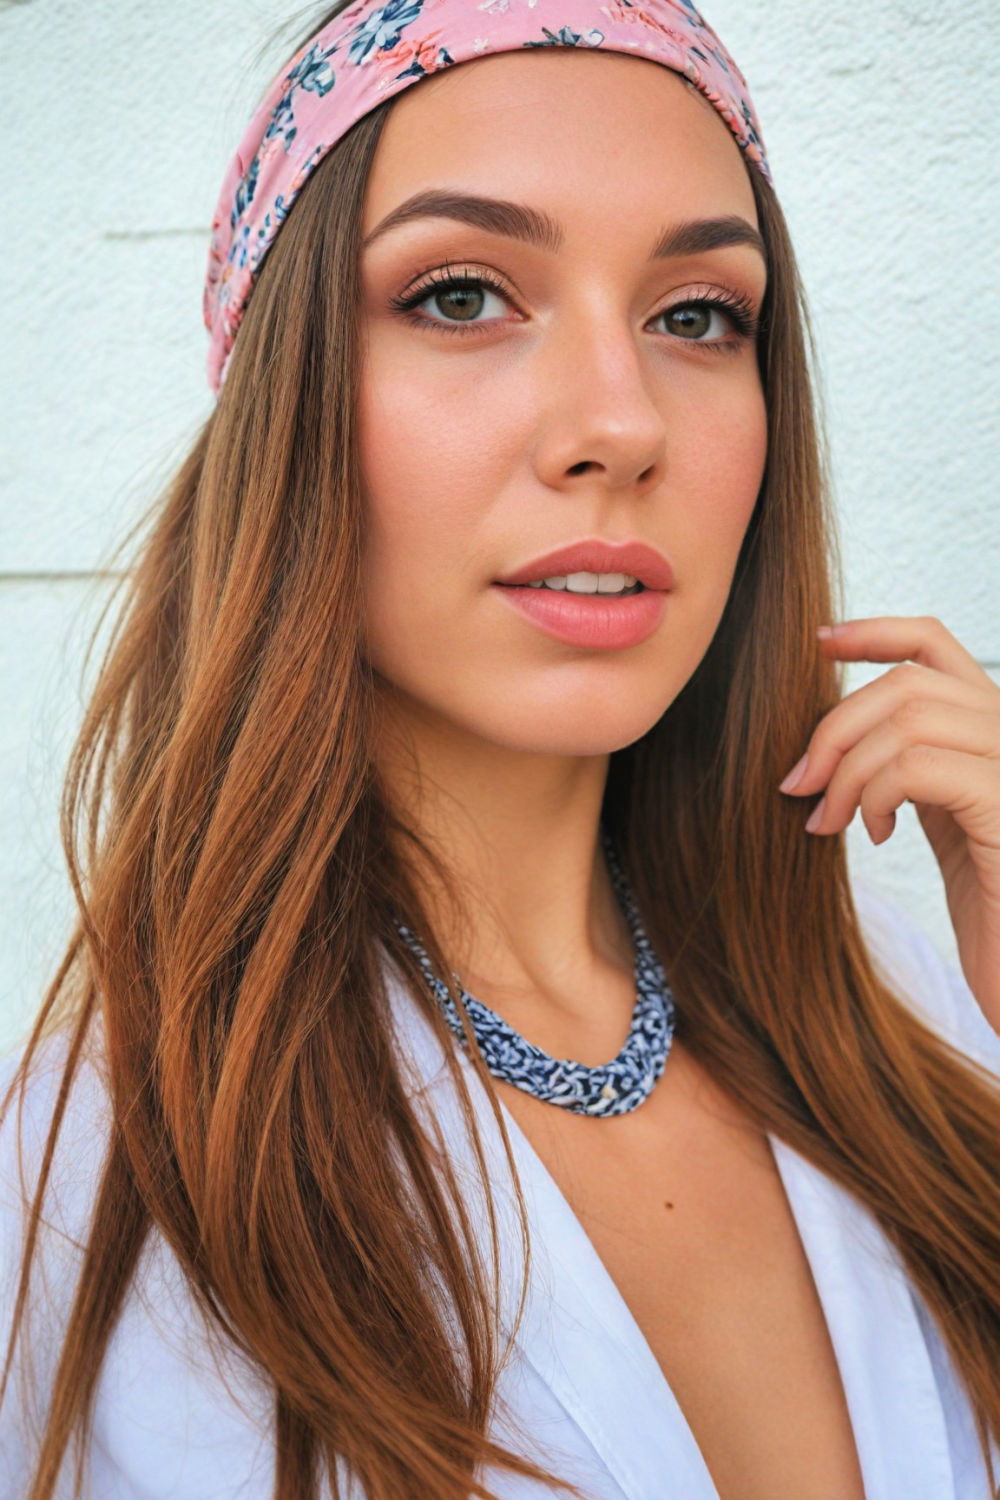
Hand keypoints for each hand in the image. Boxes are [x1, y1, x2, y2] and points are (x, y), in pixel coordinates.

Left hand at [778, 615, 999, 1032]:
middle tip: (800, 785)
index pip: (935, 645)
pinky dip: (877, 794)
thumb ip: (912, 769)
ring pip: (909, 721)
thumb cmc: (992, 916)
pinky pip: (922, 768)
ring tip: (832, 820)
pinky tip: (872, 833)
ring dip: (848, 769)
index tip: (818, 645)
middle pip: (907, 683)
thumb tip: (838, 736)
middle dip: (835, 728)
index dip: (873, 632)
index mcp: (996, 732)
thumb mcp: (945, 823)